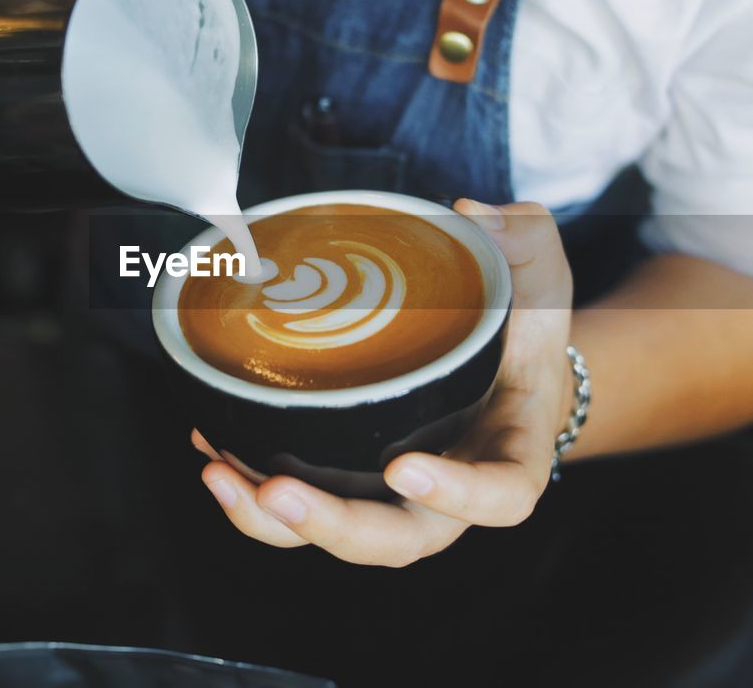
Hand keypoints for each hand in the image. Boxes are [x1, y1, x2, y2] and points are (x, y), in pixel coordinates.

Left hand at [195, 200, 575, 566]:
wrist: (506, 365)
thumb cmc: (524, 327)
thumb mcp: (541, 275)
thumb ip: (525, 236)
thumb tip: (468, 212)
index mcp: (513, 452)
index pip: (502, 496)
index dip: (457, 495)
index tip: (404, 469)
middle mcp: (452, 493)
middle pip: (399, 540)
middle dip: (333, 525)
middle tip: (278, 489)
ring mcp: (397, 495)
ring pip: (339, 534)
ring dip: (272, 519)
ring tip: (220, 472)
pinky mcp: (353, 479)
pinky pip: (303, 503)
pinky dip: (252, 487)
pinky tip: (211, 448)